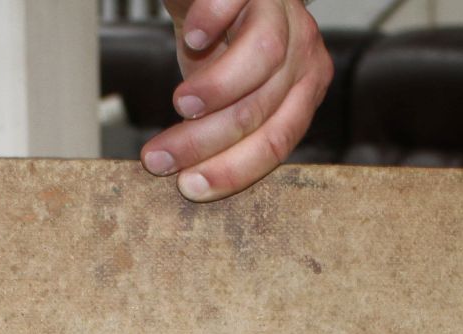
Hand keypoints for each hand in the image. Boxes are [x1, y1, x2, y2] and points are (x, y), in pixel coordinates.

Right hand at [141, 0, 331, 201]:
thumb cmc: (224, 38)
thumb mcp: (233, 89)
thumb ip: (227, 124)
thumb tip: (192, 179)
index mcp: (304, 87)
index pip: (277, 140)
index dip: (233, 170)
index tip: (189, 187)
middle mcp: (303, 50)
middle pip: (261, 107)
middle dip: (203, 141)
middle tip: (158, 158)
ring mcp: (282, 10)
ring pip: (263, 58)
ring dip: (216, 89)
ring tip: (179, 103)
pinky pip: (237, 0)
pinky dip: (212, 21)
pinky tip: (193, 37)